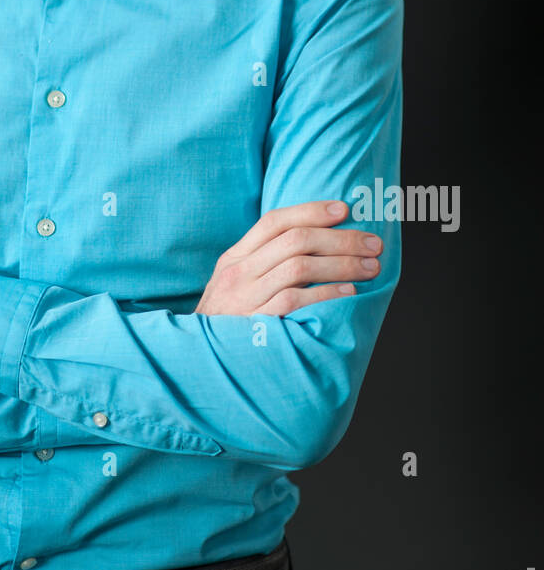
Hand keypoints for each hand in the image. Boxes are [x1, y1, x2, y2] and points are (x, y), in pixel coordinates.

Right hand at [194, 200, 381, 316]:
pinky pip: (296, 301)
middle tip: (374, 244)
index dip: (311, 211)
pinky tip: (350, 293)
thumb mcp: (234, 285)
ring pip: (299, 267)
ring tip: (370, 267)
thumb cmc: (227, 322)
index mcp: (235, 257)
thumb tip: (311, 246)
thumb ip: (261, 264)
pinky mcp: (256, 323)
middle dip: (340, 239)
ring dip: (341, 264)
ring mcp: (245, 297)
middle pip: (295, 240)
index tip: (344, 209)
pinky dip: (326, 294)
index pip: (274, 221)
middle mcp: (238, 271)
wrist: (196, 360)